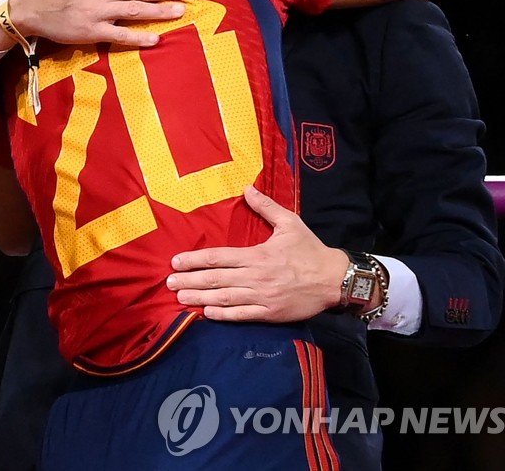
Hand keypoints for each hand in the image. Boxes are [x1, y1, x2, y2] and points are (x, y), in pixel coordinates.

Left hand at [166, 187, 348, 321]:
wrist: (335, 280)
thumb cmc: (311, 251)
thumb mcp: (290, 223)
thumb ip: (266, 207)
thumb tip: (247, 188)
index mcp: (257, 255)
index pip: (218, 257)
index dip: (194, 260)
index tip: (176, 262)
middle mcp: (255, 277)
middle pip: (216, 279)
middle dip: (190, 281)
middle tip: (169, 283)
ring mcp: (262, 297)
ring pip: (225, 298)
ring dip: (200, 298)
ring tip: (180, 298)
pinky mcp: (270, 313)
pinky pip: (242, 315)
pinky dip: (223, 315)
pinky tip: (206, 313)